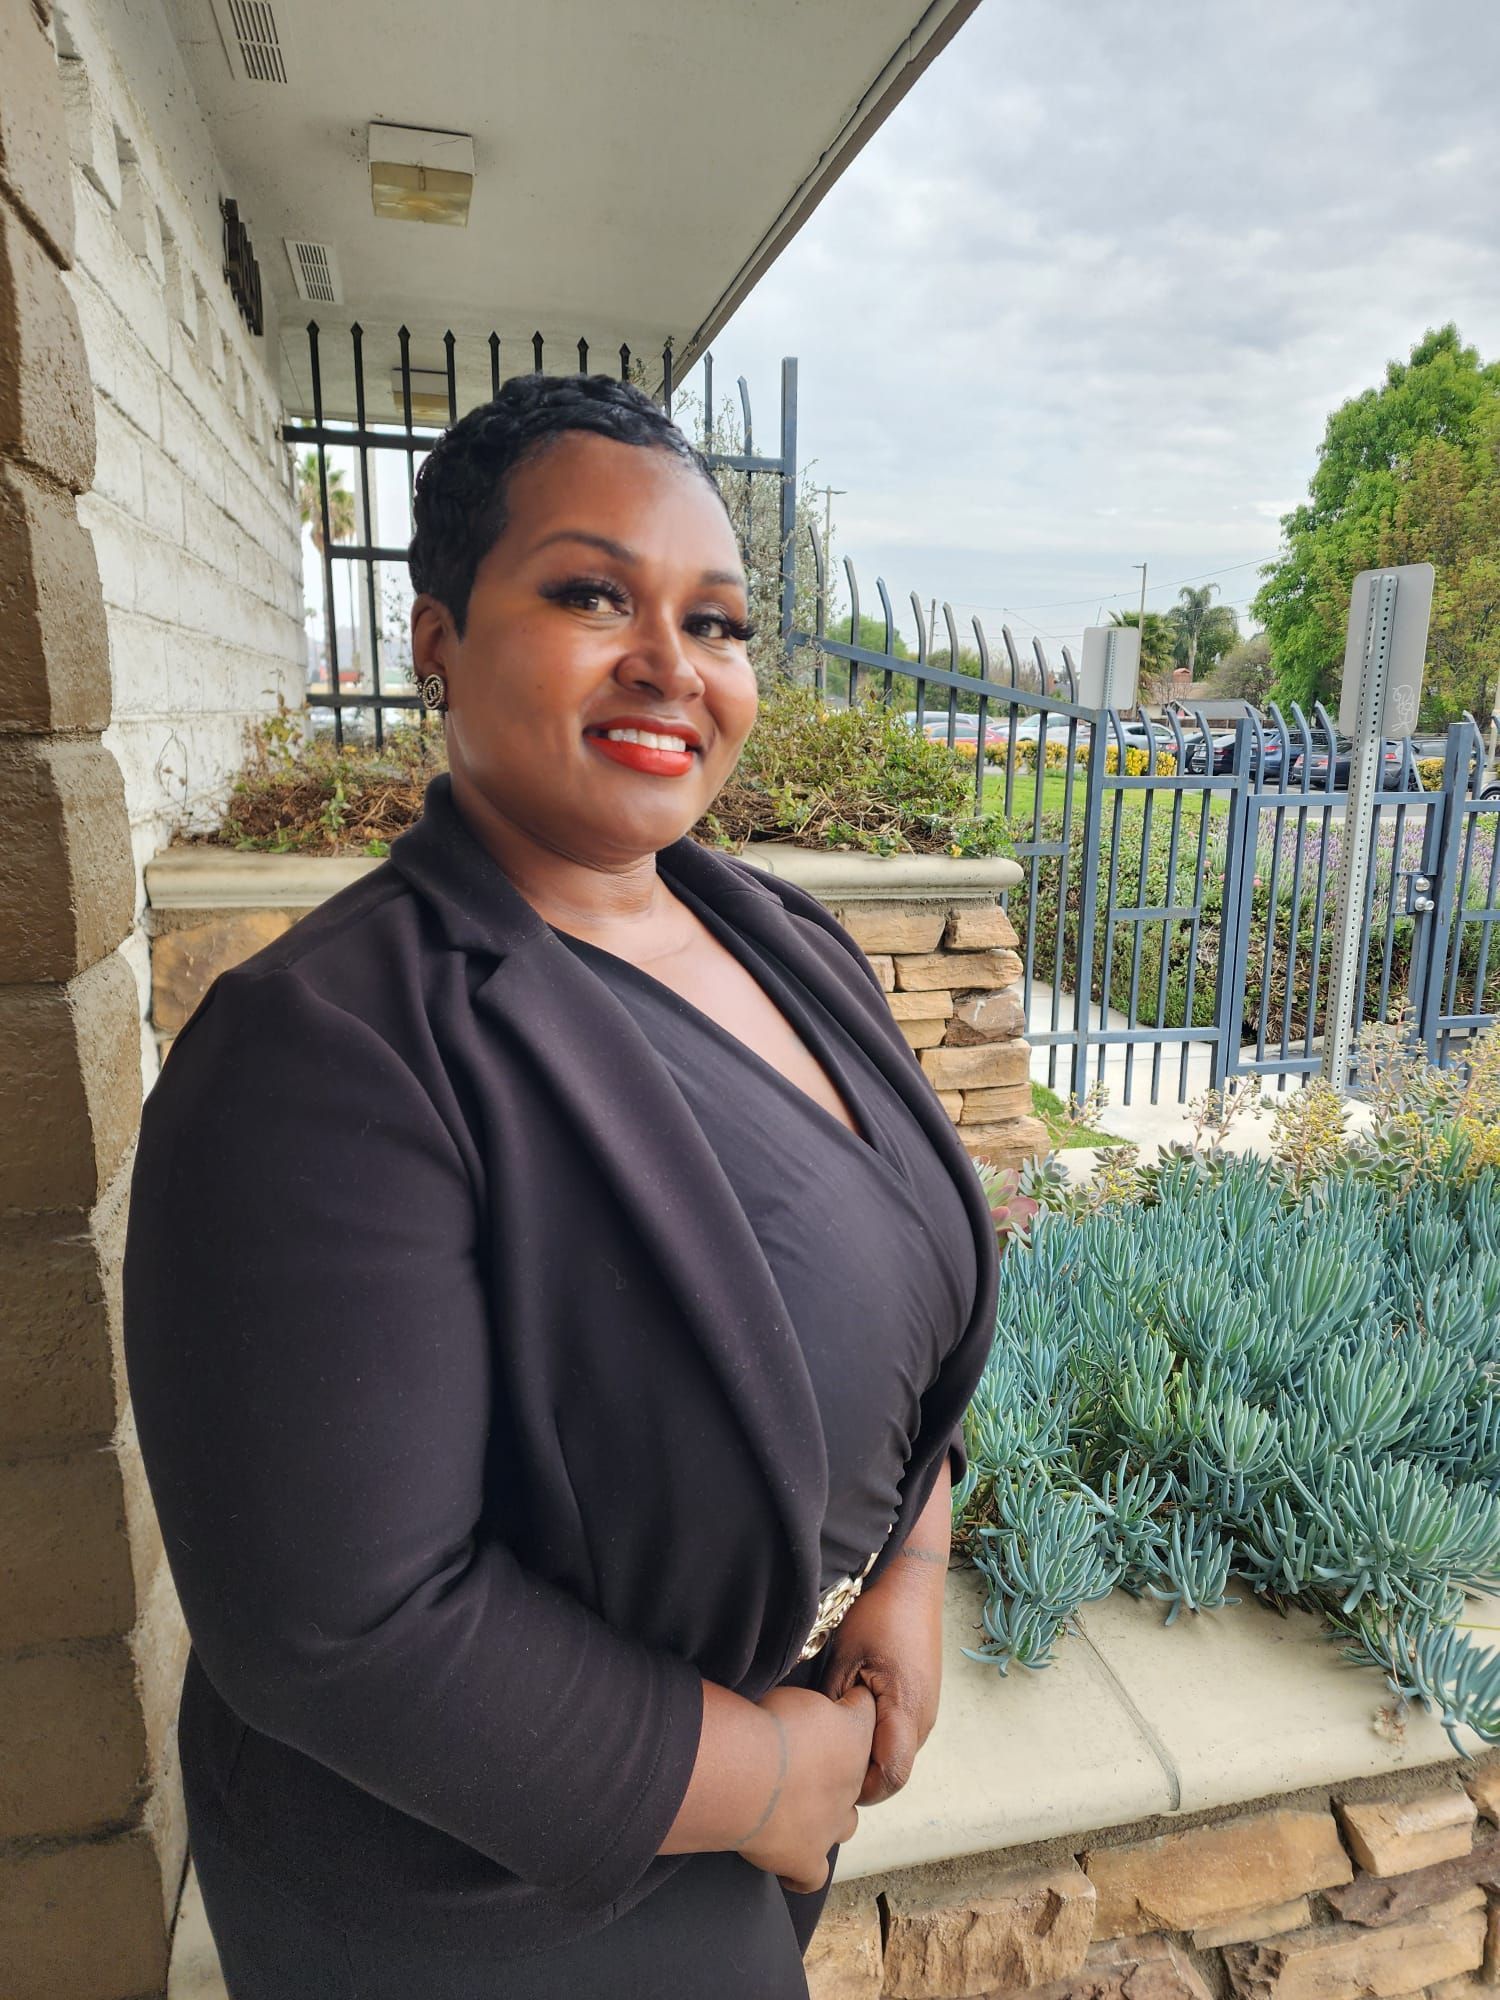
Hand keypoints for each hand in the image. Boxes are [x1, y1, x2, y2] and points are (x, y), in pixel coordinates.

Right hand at [736, 1683, 874, 1893]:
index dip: (847, 1703)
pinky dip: (802, 1870)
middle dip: (835, 1768)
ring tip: (800, 1804)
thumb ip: (808, 1698)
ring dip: (828, 1815)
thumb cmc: (769, 1726)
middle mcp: (852, 1782)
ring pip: (844, 1824)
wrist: (749, 1774)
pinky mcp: (806, 1859)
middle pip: (856, 1774)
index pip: (864, 1708)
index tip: (826, 1701)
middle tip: (799, 1757)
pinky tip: (788, 1859)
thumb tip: (799, 1703)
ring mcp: (831, 1824)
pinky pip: (812, 1875)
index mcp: (854, 1732)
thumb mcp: (793, 1688)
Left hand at [819, 1552, 946, 1805]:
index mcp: (907, 1712)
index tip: (828, 1778)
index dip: (861, 1788)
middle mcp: (924, 1719)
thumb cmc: (877, 1614)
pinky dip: (878, 1734)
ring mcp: (927, 1709)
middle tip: (823, 1758)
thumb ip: (834, 1708)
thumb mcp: (844, 1660)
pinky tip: (852, 1712)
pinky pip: (900, 1731)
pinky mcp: (923, 1697)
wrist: (909, 1578)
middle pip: (894, 1770)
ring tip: (835, 1732)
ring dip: (870, 1752)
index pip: (891, 1778)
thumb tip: (817, 1744)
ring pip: (896, 1751)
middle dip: (861, 1774)